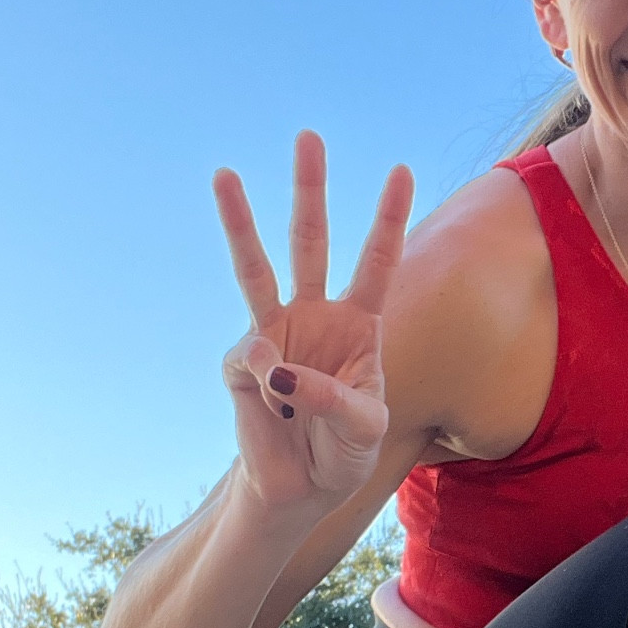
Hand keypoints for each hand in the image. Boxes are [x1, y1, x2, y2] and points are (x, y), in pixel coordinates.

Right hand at [214, 131, 413, 516]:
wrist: (300, 490)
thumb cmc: (344, 452)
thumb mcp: (366, 428)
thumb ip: (337, 398)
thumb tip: (278, 369)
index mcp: (360, 324)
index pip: (378, 262)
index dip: (388, 219)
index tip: (401, 170)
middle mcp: (316, 316)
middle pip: (313, 242)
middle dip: (311, 191)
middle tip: (309, 137)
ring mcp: (276, 334)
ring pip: (256, 268)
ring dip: (241, 222)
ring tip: (226, 174)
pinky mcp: (243, 363)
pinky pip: (249, 358)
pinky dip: (266, 382)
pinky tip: (277, 406)